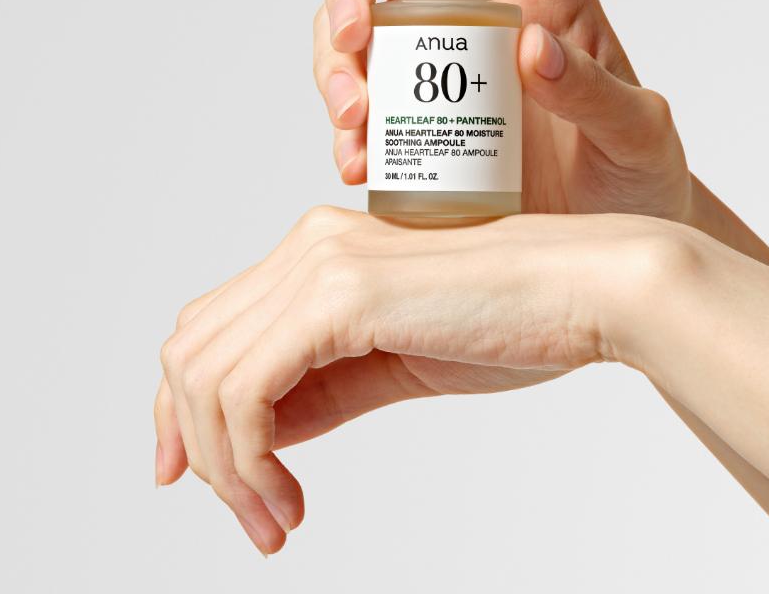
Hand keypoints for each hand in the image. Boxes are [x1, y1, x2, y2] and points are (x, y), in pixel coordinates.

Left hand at [153, 206, 676, 553]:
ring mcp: (320, 264)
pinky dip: (248, 461)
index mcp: (320, 252)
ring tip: (274, 521)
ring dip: (225, 469)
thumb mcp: (394, 366)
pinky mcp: (340, 297)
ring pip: (206, 377)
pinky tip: (288, 501)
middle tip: (252, 516)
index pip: (211, 327)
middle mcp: (308, 245)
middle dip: (197, 447)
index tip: (197, 476)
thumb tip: (251, 434)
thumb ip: (319, 389)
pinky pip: (246, 392)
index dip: (182, 407)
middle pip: (190, 351)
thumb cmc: (513, 324)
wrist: (586, 288)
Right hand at [314, 0, 691, 217]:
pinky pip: (360, 104)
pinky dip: (346, 130)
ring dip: (336, 66)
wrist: (604, 240)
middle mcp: (479, 15)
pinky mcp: (416, 123)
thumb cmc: (635, 171)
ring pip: (359, 30)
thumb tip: (533, 50)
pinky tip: (358, 164)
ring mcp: (438, 69)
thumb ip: (599, 94)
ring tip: (356, 129)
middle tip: (354, 41)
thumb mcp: (638, 134)